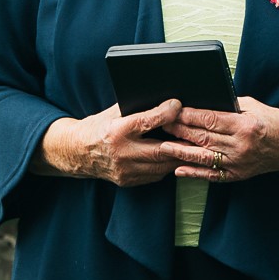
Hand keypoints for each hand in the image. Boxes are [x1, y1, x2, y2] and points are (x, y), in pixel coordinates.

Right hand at [36, 99, 183, 185]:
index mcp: (116, 131)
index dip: (165, 113)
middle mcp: (121, 153)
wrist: (77, 152)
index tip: (178, 105)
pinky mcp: (128, 181)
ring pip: (162, 166)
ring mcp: (125, 170)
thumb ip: (136, 108)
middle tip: (201, 136)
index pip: (145, 122)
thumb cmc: (98, 127)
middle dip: (184, 144)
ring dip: (181, 157)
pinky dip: (168, 165)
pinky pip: (155, 174)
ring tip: (197, 148)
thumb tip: (163, 99)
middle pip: (160, 150)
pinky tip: (178, 158)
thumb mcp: (113, 112)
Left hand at [160, 97, 278, 181]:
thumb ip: (228, 106)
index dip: (190, 116)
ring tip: (163, 147)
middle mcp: (241, 146)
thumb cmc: (272, 121)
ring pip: (204, 157)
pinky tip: (179, 169)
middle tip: (163, 124)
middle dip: (181, 130)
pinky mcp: (237, 174)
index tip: (174, 111)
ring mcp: (239, 162)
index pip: (210, 119)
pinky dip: (194, 173)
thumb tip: (202, 103)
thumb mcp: (252, 106)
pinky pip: (212, 174)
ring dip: (181, 152)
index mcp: (245, 125)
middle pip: (204, 137)